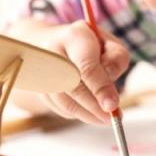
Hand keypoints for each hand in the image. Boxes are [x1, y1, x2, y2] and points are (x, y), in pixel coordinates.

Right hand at [8, 18, 130, 124]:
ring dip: (86, 114)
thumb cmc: (91, 45)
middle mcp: (52, 51)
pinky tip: (89, 111)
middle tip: (110, 117)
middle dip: (93, 105)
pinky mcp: (39, 87)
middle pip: (73, 86)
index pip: (86, 66)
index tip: (112, 105)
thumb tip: (110, 78)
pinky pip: (58, 107)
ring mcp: (41, 70)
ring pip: (64, 100)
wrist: (57, 42)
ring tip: (104, 119)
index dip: (100, 88)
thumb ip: (116, 59)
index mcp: (74, 36)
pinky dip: (76, 113)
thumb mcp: (110, 44)